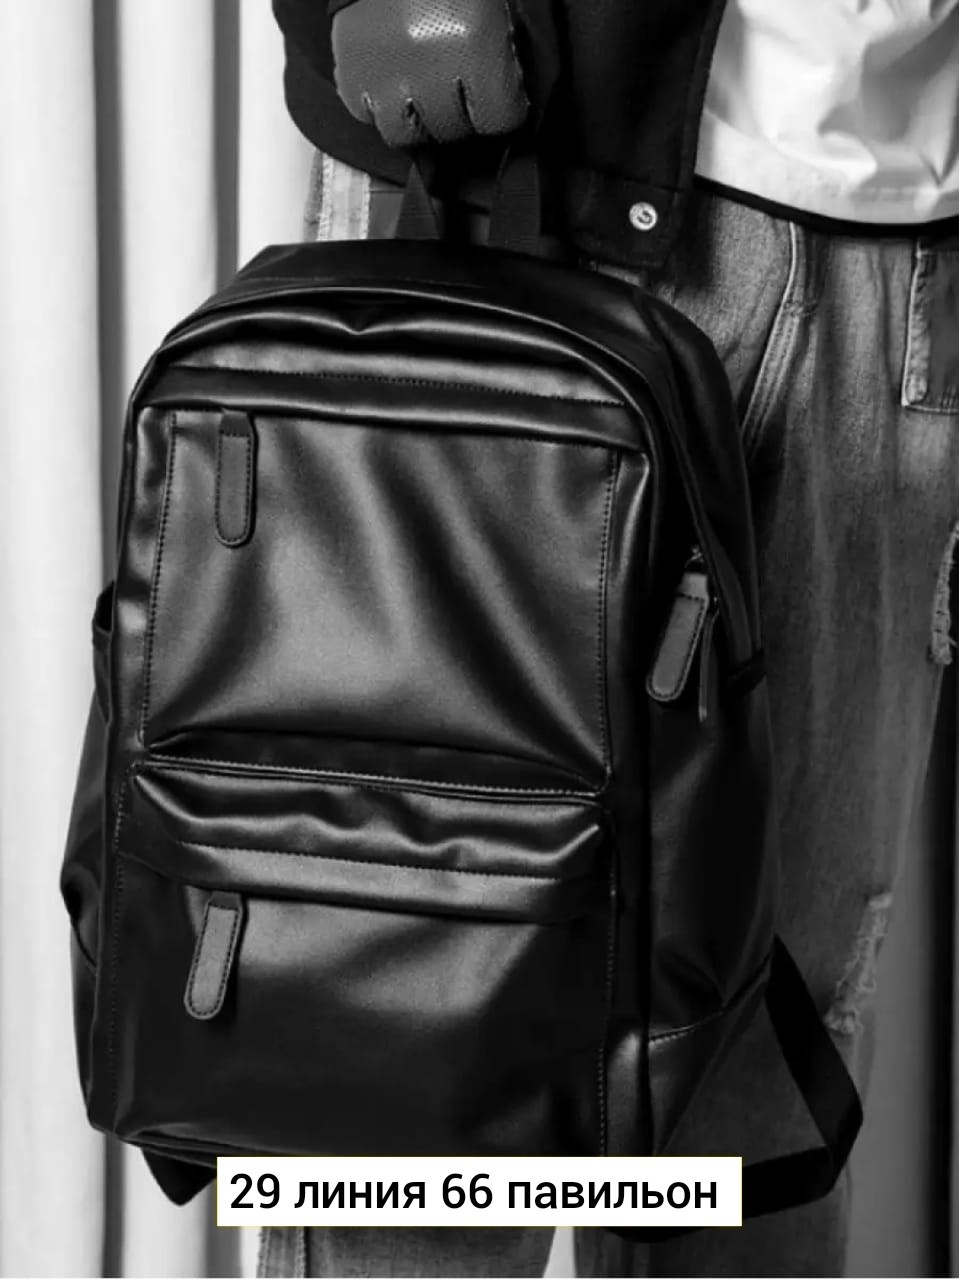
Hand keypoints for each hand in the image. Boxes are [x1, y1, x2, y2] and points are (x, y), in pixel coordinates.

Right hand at [331, 0, 529, 146]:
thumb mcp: (500, 5)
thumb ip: (511, 53)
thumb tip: (514, 104)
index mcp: (475, 42)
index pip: (498, 119)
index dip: (501, 107)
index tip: (497, 94)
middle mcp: (428, 62)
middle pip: (450, 130)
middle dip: (459, 113)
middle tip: (458, 85)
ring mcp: (382, 69)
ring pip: (402, 132)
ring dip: (416, 118)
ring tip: (422, 90)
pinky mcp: (348, 66)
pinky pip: (363, 111)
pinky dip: (377, 102)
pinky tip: (390, 76)